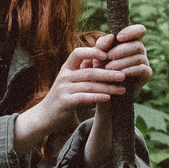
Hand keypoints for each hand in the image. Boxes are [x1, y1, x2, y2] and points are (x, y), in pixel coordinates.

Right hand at [14, 26, 149, 152]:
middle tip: (124, 75)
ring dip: (108, 87)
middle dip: (108, 73)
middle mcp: (64, 76)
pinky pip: (84, 97)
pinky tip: (108, 98)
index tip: (107, 54)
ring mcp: (64, 89)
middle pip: (89, 71)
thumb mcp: (71, 81)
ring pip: (89, 85)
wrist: (45, 116)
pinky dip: (97, 97)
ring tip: (122, 89)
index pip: (78, 53)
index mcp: (66, 68)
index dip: (92, 51)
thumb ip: (84, 70)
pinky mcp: (65, 101)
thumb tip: (104, 58)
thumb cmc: (63, 96)